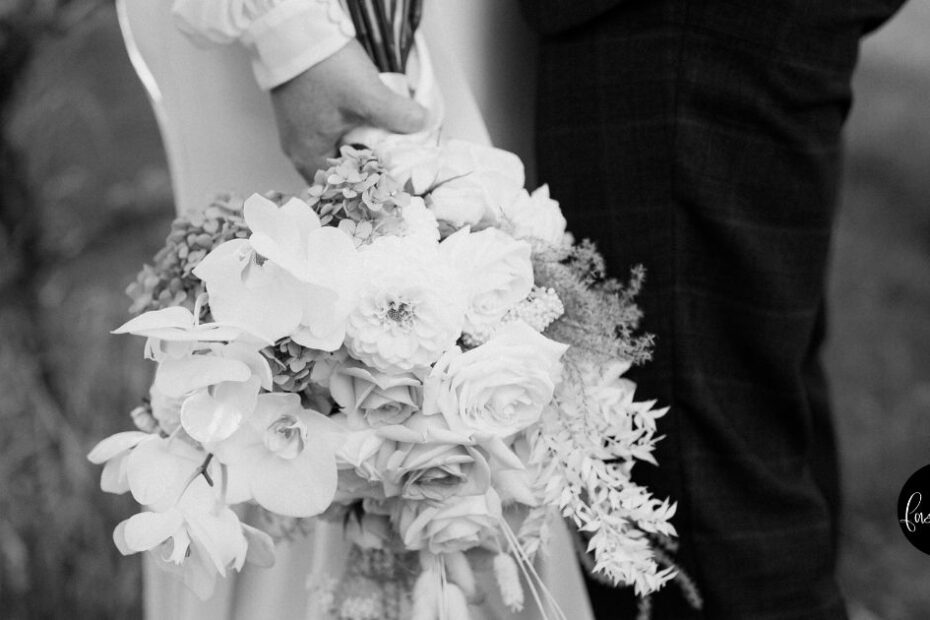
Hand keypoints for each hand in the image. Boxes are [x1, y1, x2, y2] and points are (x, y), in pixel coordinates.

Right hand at [270, 40, 427, 180]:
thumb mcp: (367, 96)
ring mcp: (298, 132)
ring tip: (386, 144)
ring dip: (360, 150)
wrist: (295, 31)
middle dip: (367, 168)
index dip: (370, 187)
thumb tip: (423, 125)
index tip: (394, 180)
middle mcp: (298, 151)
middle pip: (339, 173)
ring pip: (336, 152)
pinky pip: (330, 135)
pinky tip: (368, 124)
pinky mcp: (302, 114)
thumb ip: (398, 116)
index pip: (343, 190)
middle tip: (394, 163)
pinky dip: (350, 134)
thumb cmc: (324, 69)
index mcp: (308, 158)